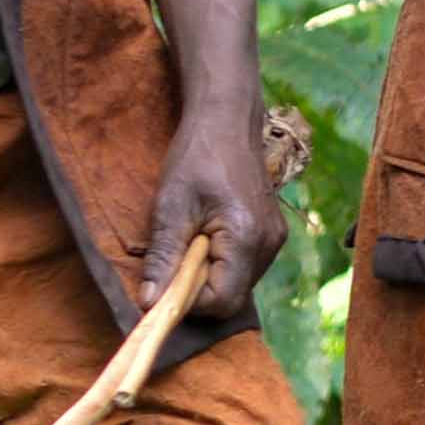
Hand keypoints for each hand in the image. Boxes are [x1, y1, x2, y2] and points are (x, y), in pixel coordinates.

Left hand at [144, 94, 291, 317]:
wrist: (227, 121)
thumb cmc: (196, 157)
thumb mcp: (170, 207)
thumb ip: (163, 258)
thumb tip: (150, 303)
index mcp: (248, 239)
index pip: (222, 301)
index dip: (189, 300)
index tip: (164, 281)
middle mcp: (270, 245)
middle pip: (232, 297)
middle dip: (197, 288)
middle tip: (174, 256)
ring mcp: (275, 240)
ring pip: (238, 283)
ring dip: (208, 275)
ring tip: (189, 240)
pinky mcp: (271, 234)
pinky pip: (244, 267)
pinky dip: (220, 263)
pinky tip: (205, 236)